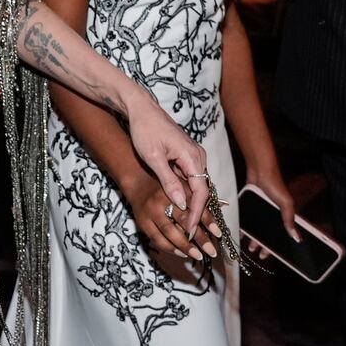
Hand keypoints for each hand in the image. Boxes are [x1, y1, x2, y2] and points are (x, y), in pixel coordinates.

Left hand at [121, 91, 208, 236]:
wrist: (141, 109)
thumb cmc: (144, 130)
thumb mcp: (153, 158)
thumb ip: (168, 181)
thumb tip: (181, 204)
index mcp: (192, 156)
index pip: (201, 192)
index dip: (196, 213)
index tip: (189, 230)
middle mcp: (198, 156)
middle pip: (203, 191)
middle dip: (198, 213)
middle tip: (191, 236)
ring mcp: (194, 156)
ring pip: (198, 186)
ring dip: (194, 205)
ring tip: (188, 227)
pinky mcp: (187, 156)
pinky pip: (192, 179)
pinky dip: (189, 194)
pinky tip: (182, 208)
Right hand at [122, 173, 218, 260]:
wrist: (137, 182)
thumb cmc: (166, 184)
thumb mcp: (183, 184)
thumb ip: (199, 197)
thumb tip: (223, 206)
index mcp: (176, 188)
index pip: (195, 206)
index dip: (208, 220)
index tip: (218, 234)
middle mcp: (163, 199)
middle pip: (185, 221)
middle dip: (200, 238)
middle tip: (212, 251)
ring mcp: (152, 211)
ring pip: (171, 233)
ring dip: (186, 247)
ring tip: (198, 256)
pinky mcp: (143, 222)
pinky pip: (158, 239)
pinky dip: (171, 248)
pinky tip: (182, 254)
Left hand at [244, 167, 299, 257]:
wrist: (259, 170)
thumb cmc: (275, 184)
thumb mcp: (285, 202)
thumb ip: (289, 219)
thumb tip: (297, 237)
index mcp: (283, 215)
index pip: (281, 235)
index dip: (275, 246)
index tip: (268, 255)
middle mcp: (272, 215)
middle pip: (267, 234)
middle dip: (263, 245)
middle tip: (257, 253)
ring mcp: (260, 211)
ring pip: (257, 229)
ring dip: (253, 238)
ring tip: (249, 246)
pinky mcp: (251, 206)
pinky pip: (248, 220)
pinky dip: (245, 228)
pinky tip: (241, 234)